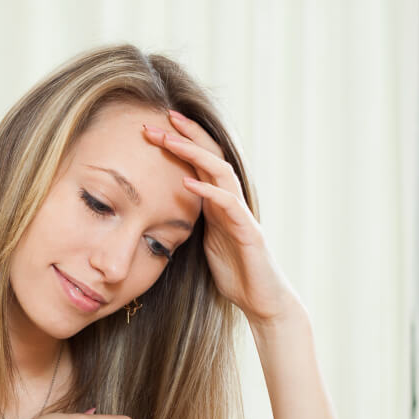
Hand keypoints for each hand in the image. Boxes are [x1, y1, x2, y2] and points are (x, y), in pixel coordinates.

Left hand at [143, 113, 297, 326]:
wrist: (261, 300)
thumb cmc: (234, 272)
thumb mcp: (203, 241)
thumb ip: (191, 221)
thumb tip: (165, 209)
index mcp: (218, 203)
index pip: (201, 163)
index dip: (183, 142)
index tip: (157, 127)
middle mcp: (231, 202)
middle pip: (212, 157)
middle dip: (188, 135)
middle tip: (162, 118)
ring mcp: (242, 215)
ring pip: (221, 173)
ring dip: (194, 154)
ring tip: (170, 140)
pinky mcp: (248, 233)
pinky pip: (229, 205)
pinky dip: (208, 191)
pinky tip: (187, 182)